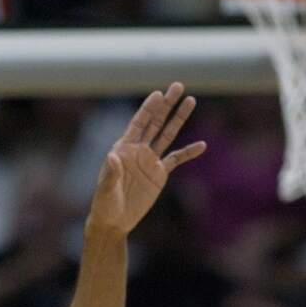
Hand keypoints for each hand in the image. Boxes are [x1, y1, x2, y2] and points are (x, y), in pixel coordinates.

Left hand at [87, 83, 205, 235]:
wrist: (113, 221)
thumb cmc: (104, 204)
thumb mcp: (106, 189)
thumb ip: (110, 172)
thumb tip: (112, 157)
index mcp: (122, 149)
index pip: (138, 124)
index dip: (147, 109)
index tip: (158, 94)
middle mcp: (137, 150)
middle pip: (155, 122)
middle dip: (166, 104)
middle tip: (178, 85)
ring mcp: (149, 160)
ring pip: (167, 135)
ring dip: (178, 118)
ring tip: (190, 100)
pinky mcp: (158, 174)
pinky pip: (176, 159)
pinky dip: (188, 152)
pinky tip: (201, 146)